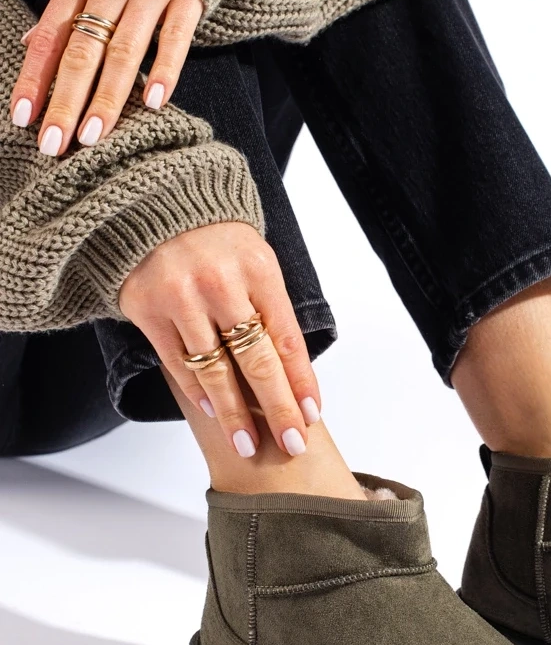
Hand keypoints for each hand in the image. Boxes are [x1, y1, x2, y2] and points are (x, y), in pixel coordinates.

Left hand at [9, 0, 202, 156]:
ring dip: (108, 98)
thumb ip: (65, 10)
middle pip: (83, 51)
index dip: (34, 78)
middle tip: (55, 143)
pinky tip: (154, 103)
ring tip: (94, 136)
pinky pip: (175, 38)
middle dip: (66, 101)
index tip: (23, 118)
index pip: (50, 36)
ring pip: (125, 52)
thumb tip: (32, 47)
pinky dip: (165, 71)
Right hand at [119, 222, 321, 457]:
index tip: (311, 415)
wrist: (151, 201)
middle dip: (277, 408)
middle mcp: (220, 284)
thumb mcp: (256, 260)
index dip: (301, 381)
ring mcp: (179, 297)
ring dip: (233, 413)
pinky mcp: (146, 308)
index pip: (287, 338)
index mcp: (258, 269)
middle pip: (256, 361)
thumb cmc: (216, 239)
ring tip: (247, 443)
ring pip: (214, 370)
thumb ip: (271, 309)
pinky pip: (177, 361)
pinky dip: (196, 390)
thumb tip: (292, 373)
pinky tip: (212, 411)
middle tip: (291, 443)